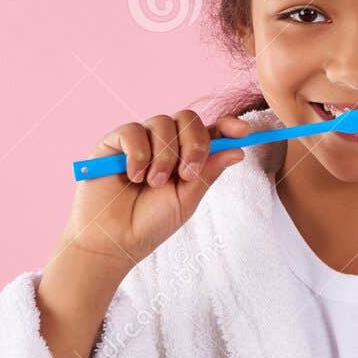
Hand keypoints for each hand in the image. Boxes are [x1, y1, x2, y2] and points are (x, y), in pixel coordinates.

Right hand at [58, 110, 251, 271]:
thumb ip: (208, 172)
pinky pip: (133, 131)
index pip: (211, 131)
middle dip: (194, 145)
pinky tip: (134, 176)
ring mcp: (140, 140)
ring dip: (164, 156)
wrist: (114, 238)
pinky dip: (138, 154)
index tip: (243, 132)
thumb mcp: (187, 198)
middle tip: (185, 175)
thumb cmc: (151, 222)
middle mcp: (165, 143)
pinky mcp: (114, 142)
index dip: (228, 126)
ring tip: (153, 184)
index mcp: (187, 155)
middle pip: (188, 119)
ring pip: (162, 122)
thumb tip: (238, 150)